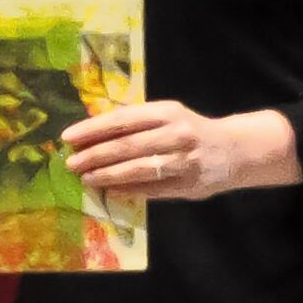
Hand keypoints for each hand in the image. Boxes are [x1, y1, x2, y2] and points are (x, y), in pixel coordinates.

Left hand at [63, 99, 294, 201]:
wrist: (235, 149)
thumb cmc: (189, 130)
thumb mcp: (166, 116)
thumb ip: (134, 123)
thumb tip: (88, 136)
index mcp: (167, 112)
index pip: (122, 119)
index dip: (92, 129)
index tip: (68, 137)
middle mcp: (177, 133)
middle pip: (126, 146)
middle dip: (94, 155)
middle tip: (71, 163)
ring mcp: (184, 160)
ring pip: (137, 169)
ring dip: (107, 175)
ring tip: (86, 178)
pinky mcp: (188, 184)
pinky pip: (151, 189)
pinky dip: (127, 190)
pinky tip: (110, 191)